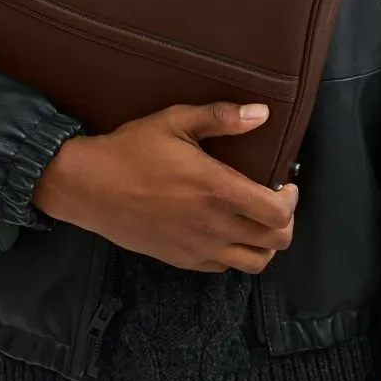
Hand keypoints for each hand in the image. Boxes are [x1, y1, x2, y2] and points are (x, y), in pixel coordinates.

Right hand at [32, 100, 297, 272]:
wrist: (88, 186)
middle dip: (285, 221)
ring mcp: (198, 248)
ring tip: (256, 221)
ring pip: (255, 263)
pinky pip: (225, 267)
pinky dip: (236, 252)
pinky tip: (226, 230)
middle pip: (276, 242)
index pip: (278, 213)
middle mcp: (213, 225)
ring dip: (266, 244)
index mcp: (217, 190)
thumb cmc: (131, 150)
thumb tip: (262, 113)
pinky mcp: (182, 259)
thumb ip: (221, 117)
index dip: (292, 200)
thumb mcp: (175, 122)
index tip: (286, 184)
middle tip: (275, 200)